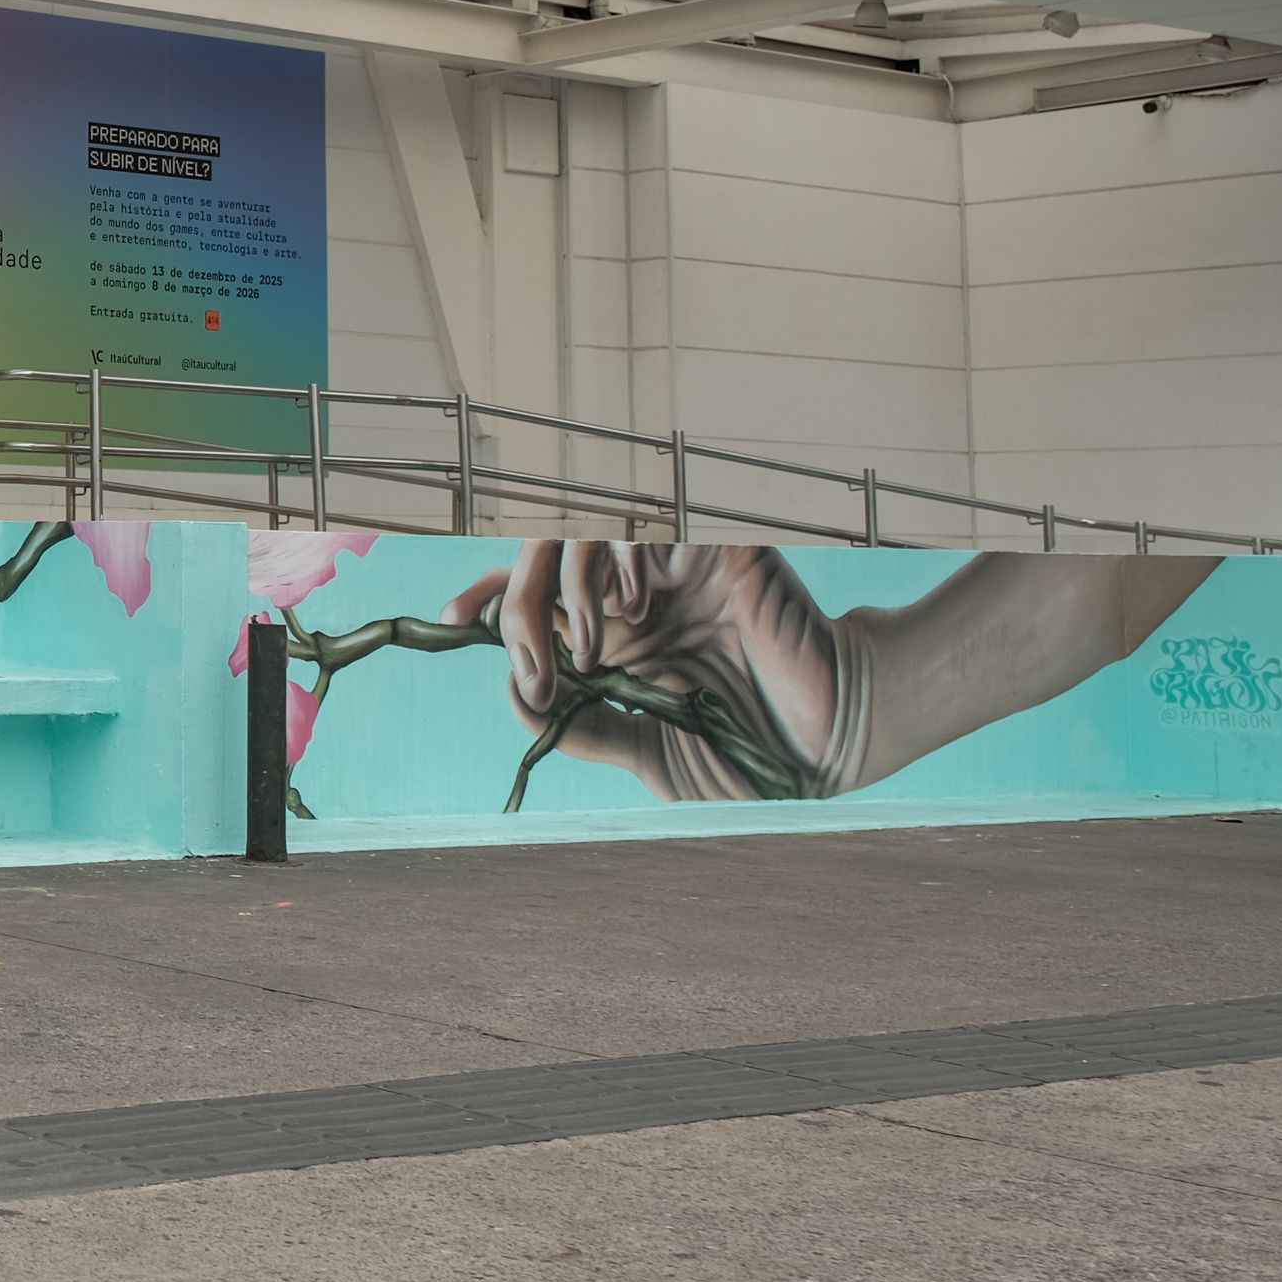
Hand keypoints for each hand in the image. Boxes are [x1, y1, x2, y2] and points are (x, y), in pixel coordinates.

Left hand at [443, 542, 851, 801]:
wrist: (833, 745)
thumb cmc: (752, 756)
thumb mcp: (652, 756)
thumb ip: (587, 730)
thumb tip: (517, 697)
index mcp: (618, 642)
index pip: (535, 598)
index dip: (488, 596)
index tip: (448, 619)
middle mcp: (637, 600)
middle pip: (545, 557)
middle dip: (516, 598)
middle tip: (528, 659)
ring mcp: (674, 574)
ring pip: (585, 535)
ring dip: (567, 587)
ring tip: (591, 649)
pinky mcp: (715, 554)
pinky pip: (646, 525)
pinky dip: (622, 557)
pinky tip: (639, 607)